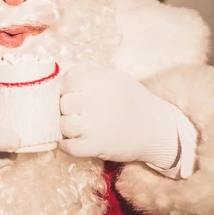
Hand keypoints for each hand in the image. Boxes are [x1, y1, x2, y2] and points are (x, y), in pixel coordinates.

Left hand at [57, 65, 178, 167]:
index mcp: (98, 80)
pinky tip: (77, 140)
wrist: (158, 128)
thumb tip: (55, 68)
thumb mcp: (112, 76)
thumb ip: (85, 70)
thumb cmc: (132, 99)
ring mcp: (93, 125)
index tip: (74, 94)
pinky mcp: (95, 146)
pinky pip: (67, 147)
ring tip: (80, 126)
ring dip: (67, 127)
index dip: (66, 88)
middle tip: (79, 112)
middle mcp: (93, 100)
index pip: (66, 80)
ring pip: (63, 125)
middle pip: (62, 103)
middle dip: (67, 108)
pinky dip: (68, 145)